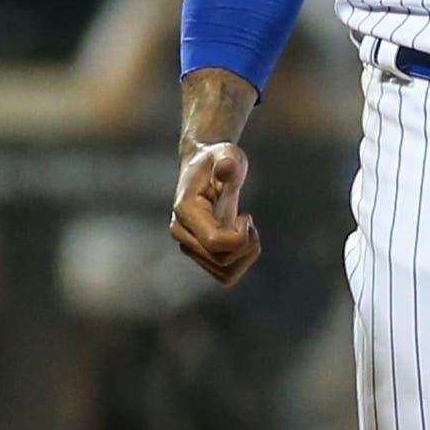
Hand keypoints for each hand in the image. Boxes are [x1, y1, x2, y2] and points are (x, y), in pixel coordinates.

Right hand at [169, 140, 259, 284]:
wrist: (204, 166)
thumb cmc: (217, 159)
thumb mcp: (227, 154)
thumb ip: (228, 162)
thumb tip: (226, 169)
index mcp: (185, 211)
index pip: (214, 243)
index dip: (240, 236)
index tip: (246, 215)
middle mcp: (182, 233)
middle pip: (222, 261)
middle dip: (246, 244)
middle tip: (247, 218)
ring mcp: (189, 246)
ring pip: (225, 273)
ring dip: (246, 255)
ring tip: (246, 229)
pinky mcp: (200, 254)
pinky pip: (226, 275)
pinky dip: (242, 261)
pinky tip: (242, 239)